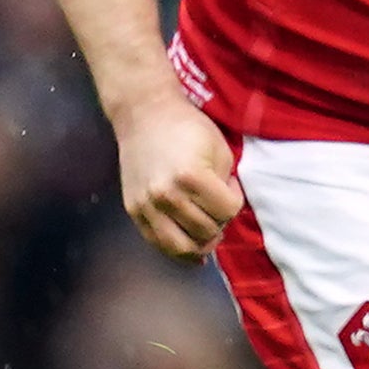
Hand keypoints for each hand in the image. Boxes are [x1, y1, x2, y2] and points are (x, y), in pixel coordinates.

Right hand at [114, 92, 242, 257]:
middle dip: (219, 221)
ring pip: (182, 246)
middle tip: (216, 205)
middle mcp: (166, 195)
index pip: (227, 211)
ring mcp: (146, 206)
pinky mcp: (133, 210)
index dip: (235, 201)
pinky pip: (158, 243)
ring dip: (201, 241)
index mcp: (191, 177)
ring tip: (207, 230)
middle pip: (206, 231)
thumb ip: (225, 185)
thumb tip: (224, 212)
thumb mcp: (220, 151)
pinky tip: (193, 252)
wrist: (144, 116)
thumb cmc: (188, 129)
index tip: (228, 185)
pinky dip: (178, 252)